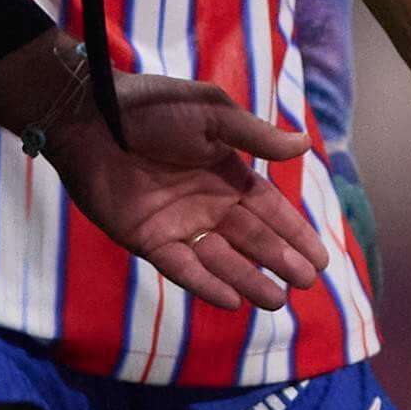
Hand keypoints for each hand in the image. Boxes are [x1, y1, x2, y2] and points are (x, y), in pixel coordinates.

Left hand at [45, 71, 327, 310]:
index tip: (319, 258)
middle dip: (280, 261)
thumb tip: (305, 145)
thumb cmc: (153, 107)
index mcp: (226, 174)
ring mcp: (176, 224)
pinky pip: (180, 267)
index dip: (294, 233)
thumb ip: (257, 136)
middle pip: (251, 239)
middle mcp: (206, 203)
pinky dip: (205, 284)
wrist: (91, 117)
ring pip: (221, 260)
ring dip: (249, 281)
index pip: (269, 211)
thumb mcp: (214, 115)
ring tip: (277, 302)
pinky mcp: (146, 238)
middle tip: (306, 283)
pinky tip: (232, 301)